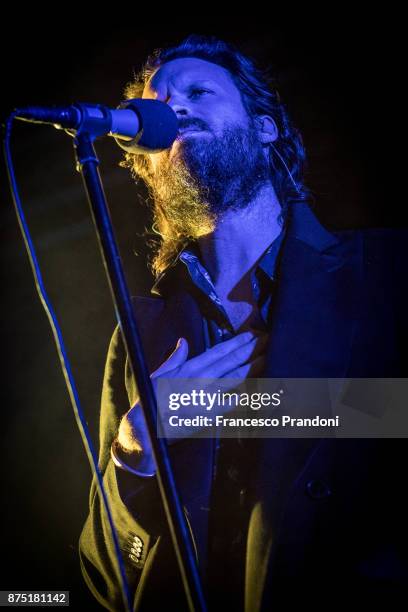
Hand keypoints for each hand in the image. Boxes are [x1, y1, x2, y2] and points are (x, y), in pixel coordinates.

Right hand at [117, 330, 267, 459]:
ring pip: (237, 378)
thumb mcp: (159, 374)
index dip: (237, 342)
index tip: (252, 334)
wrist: (145, 429)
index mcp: (190, 368)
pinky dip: (250, 396)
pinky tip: (264, 390)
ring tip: (270, 358)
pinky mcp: (211, 414)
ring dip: (254, 367)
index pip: (219, 351)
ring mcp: (208, 396)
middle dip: (251, 349)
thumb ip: (175, 358)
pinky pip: (235, 403)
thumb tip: (184, 341)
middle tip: (269, 340)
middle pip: (232, 361)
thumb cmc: (149, 401)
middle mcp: (201, 379)